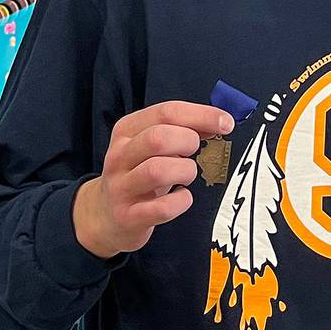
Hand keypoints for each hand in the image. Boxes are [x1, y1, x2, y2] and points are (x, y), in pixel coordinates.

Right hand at [72, 99, 234, 258]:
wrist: (104, 216)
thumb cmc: (138, 174)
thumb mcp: (151, 146)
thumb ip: (181, 129)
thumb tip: (219, 121)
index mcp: (127, 130)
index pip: (166, 112)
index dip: (201, 115)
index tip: (226, 122)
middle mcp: (119, 156)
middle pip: (158, 138)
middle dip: (188, 142)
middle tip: (195, 152)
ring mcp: (121, 187)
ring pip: (157, 170)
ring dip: (185, 171)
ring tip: (186, 175)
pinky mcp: (128, 217)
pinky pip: (162, 208)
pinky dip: (181, 201)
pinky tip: (181, 197)